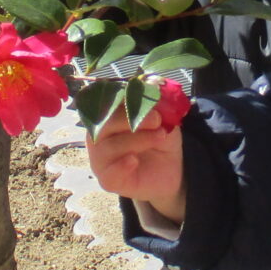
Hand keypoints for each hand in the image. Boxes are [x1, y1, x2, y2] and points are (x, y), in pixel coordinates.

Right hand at [87, 107, 186, 224]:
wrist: (172, 169)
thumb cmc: (160, 138)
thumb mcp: (162, 117)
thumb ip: (152, 103)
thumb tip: (148, 89)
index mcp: (106, 116)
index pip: (103, 103)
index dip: (123, 99)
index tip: (146, 98)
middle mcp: (98, 137)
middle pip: (103, 124)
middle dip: (130, 118)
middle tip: (156, 119)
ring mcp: (100, 159)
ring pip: (108, 147)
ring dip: (137, 139)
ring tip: (159, 137)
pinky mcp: (108, 180)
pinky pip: (108, 174)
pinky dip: (121, 166)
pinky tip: (134, 161)